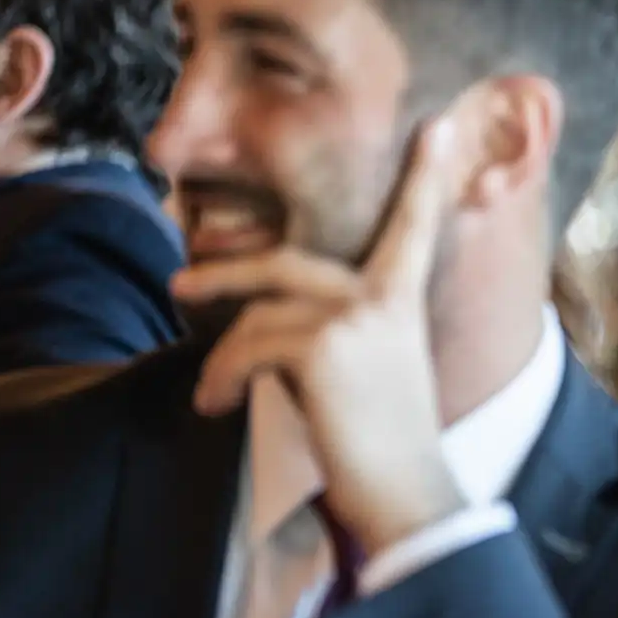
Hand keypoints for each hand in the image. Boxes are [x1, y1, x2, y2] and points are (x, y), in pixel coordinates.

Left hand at [172, 119, 466, 554]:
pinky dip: (221, 376)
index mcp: (403, 300)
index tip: (436, 125)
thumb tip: (274, 321)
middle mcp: (383, 296)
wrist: (408, 493)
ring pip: (260, 311)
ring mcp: (355, 316)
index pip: (415, 226)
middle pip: (288, 261)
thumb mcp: (378, 371)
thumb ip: (347, 329)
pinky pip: (247, 344)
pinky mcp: (322, 344)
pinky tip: (218, 405)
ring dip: (223, 355)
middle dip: (226, 273)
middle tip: (181, 285)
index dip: (425, 176)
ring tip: (211, 393)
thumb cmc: (388, 446)